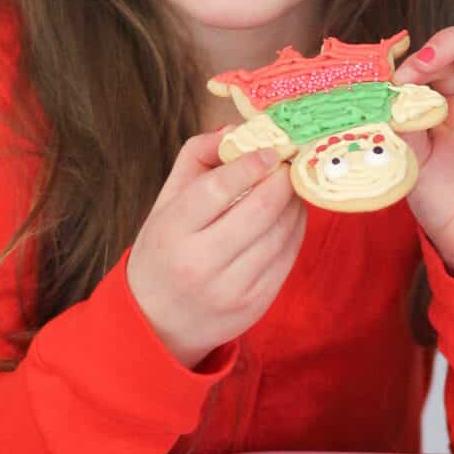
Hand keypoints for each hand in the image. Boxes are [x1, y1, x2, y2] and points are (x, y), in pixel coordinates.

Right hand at [127, 133, 305, 368]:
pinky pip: (288, 257)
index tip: (270, 150)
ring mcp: (231, 290)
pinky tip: (290, 214)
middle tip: (289, 163)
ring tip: (291, 186)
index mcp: (171, 233)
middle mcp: (199, 264)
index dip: (250, 165)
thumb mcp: (165, 203)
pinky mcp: (256, 305)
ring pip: (280, 234)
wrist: (157, 324)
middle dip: (283, 181)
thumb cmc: (163, 252)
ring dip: (294, 203)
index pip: (216, 190)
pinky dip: (296, 229)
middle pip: (258, 211)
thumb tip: (237, 129)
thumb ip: (196, 158)